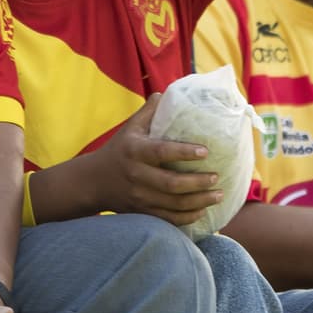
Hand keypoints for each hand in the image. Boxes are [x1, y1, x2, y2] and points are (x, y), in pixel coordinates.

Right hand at [87, 94, 222, 225]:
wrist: (93, 181)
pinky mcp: (141, 212)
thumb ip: (148, 112)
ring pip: (173, 204)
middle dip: (198, 183)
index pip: (162, 152)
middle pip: (171, 184)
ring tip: (218, 195)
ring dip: (199, 202)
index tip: (206, 151)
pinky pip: (168, 219)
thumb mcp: (129, 128)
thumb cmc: (119, 149)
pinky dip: (187, 218)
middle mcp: (136, 175)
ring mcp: (139, 197)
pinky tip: (202, 211)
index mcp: (135, 151)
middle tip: (216, 177)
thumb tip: (165, 93)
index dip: (184, 152)